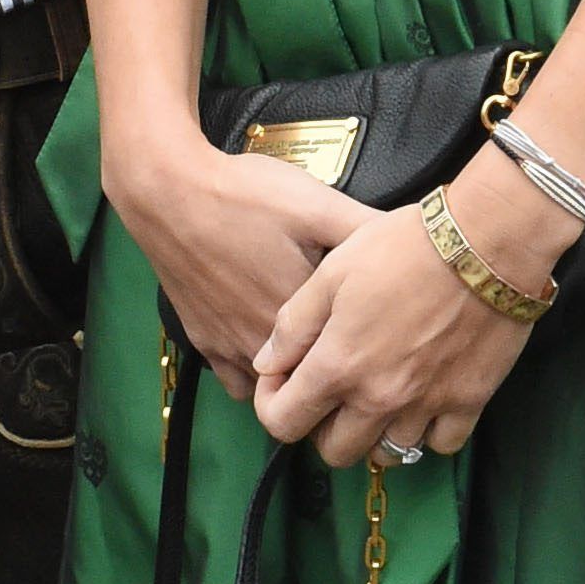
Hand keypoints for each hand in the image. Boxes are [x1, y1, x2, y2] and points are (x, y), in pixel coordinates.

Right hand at [109, 128, 376, 397]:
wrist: (167, 192)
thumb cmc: (244, 195)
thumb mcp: (317, 203)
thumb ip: (366, 228)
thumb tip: (417, 239)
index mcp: (304, 318)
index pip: (350, 361)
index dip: (373, 354)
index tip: (389, 345)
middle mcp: (266, 345)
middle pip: (313, 386)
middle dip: (337, 376)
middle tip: (359, 353)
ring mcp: (230, 347)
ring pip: (275, 391)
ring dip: (296, 380)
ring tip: (315, 354)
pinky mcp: (203, 341)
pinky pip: (236, 382)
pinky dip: (255, 375)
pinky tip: (269, 348)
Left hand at [253, 160, 565, 466]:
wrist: (486, 243)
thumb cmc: (404, 247)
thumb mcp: (333, 272)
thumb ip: (294, 325)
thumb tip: (267, 364)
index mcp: (338, 366)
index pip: (284, 424)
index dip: (272, 406)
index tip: (282, 383)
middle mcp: (379, 399)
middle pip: (335, 452)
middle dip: (322, 427)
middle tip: (332, 392)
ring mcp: (426, 405)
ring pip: (388, 454)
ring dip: (375, 433)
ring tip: (378, 399)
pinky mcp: (469, 401)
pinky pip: (440, 444)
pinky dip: (428, 432)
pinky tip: (423, 401)